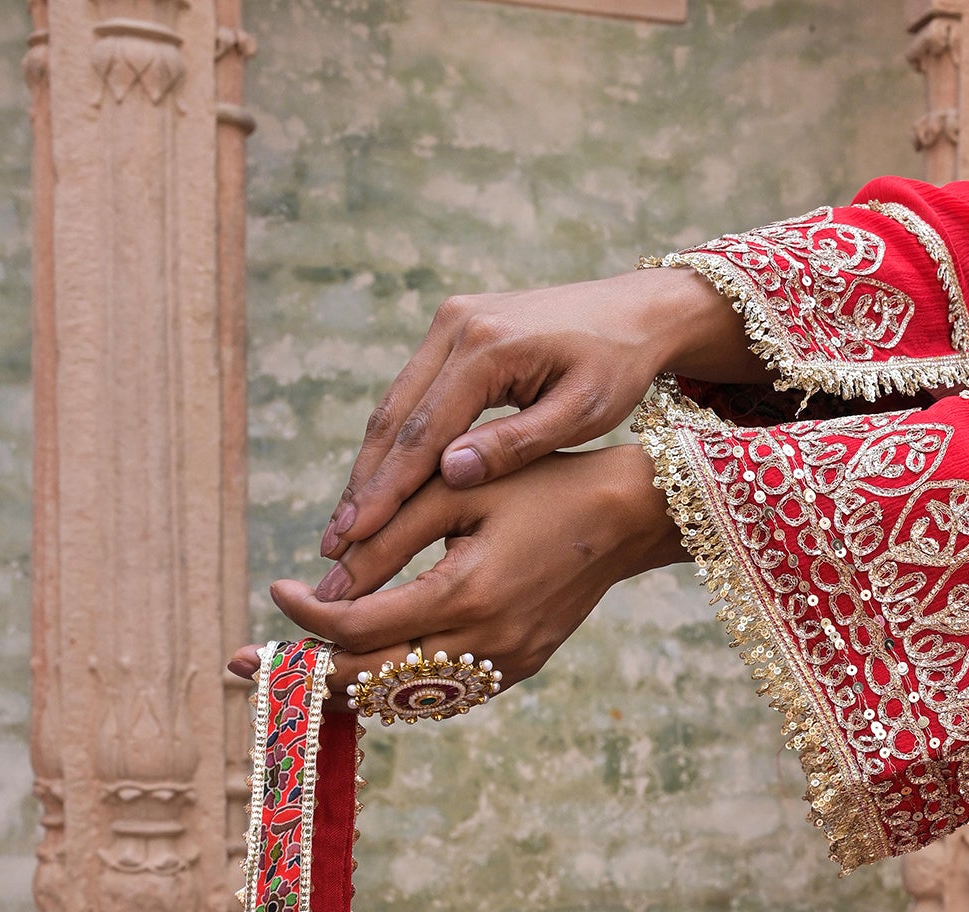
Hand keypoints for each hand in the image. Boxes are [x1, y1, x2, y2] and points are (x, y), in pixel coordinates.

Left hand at [227, 444, 683, 694]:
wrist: (623, 518)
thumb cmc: (538, 485)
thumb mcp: (456, 490)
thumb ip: (388, 535)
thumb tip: (322, 583)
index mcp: (465, 594)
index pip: (358, 626)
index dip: (304, 615)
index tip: (274, 589)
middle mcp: (483, 645)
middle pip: (369, 682)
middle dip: (301, 673)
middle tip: (244, 664)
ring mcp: (502, 667)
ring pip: (402, 700)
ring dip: (343, 688)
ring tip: (291, 672)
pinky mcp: (515, 671)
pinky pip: (438, 695)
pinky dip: (392, 686)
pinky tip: (357, 670)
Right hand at [316, 266, 761, 564]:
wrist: (635, 311)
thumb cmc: (617, 368)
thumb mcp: (580, 413)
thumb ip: (517, 443)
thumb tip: (450, 474)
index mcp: (488, 346)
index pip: (424, 430)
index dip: (387, 490)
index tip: (357, 538)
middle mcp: (457, 325)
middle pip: (395, 417)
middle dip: (364, 484)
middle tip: (333, 543)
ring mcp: (450, 324)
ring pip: (396, 407)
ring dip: (371, 467)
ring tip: (345, 527)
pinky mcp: (453, 331)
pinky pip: (413, 396)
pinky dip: (394, 444)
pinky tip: (378, 488)